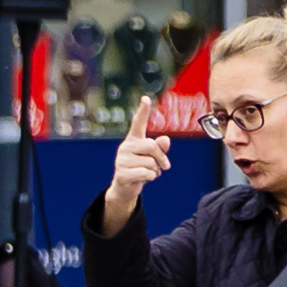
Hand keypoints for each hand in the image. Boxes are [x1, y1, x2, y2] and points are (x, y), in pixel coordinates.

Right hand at [99, 101, 167, 228]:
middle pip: (152, 146)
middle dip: (161, 158)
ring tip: (148, 173)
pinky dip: (150, 178)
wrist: (125, 188)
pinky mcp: (122, 173)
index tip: (146, 98)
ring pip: (151, 162)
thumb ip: (161, 148)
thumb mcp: (154, 158)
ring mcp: (121, 160)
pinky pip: (146, 173)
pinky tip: (142, 179)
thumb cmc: (141, 169)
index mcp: (134, 140)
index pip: (138, 123)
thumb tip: (165, 139)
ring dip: (155, 171)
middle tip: (164, 166)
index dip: (143, 111)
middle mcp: (125, 147)